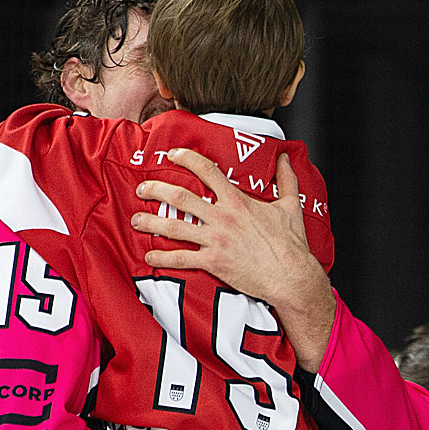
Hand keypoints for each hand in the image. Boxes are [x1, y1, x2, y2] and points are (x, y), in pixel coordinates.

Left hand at [131, 149, 336, 370]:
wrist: (291, 275)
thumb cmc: (291, 243)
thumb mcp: (291, 206)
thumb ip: (286, 179)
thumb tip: (285, 158)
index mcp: (237, 200)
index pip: (207, 171)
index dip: (187, 158)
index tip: (172, 154)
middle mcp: (222, 217)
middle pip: (181, 197)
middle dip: (157, 190)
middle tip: (142, 189)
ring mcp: (216, 240)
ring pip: (175, 226)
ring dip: (152, 222)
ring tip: (137, 219)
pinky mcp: (214, 262)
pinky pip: (182, 259)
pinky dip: (163, 256)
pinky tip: (149, 255)